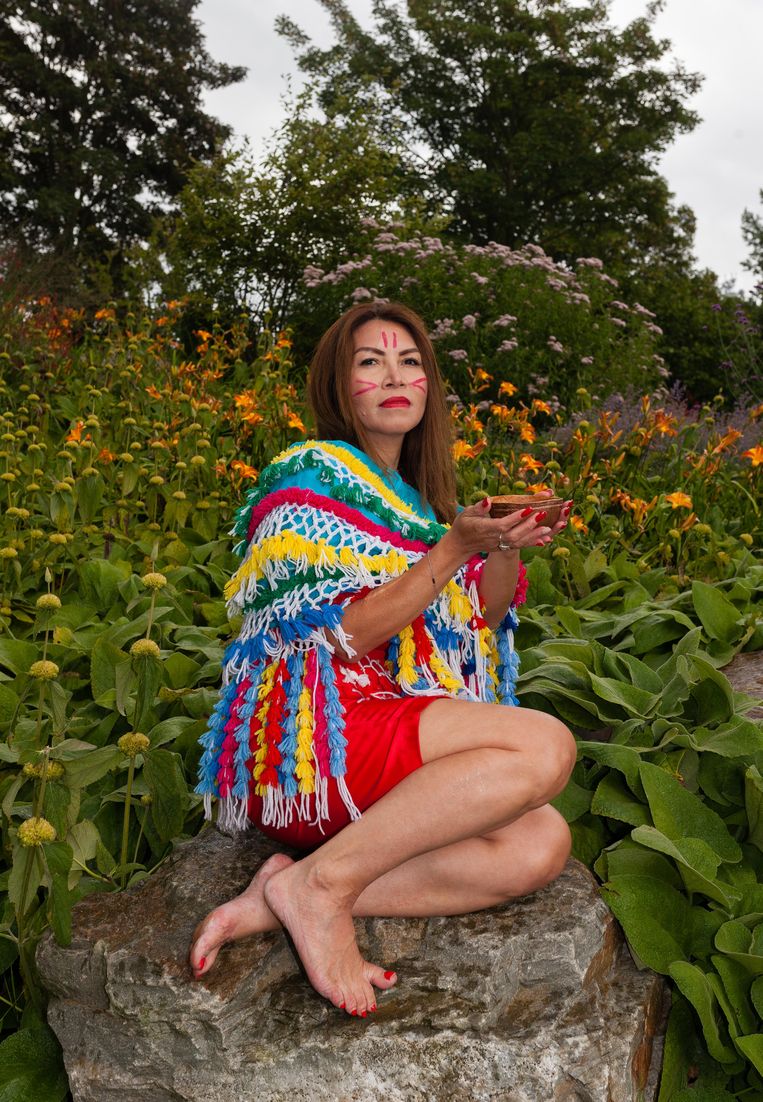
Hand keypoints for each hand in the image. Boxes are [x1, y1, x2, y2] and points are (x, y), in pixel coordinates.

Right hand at [446, 495, 572, 559]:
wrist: (460, 545)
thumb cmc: (464, 525)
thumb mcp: (467, 513)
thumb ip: (479, 507)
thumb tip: (487, 500)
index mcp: (485, 529)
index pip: (503, 524)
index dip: (516, 517)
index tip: (528, 508)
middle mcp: (494, 539)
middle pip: (514, 534)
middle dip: (529, 525)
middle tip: (543, 514)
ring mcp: (500, 545)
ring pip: (520, 542)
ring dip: (535, 535)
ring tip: (549, 528)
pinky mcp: (504, 548)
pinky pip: (520, 546)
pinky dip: (533, 542)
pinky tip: (545, 539)